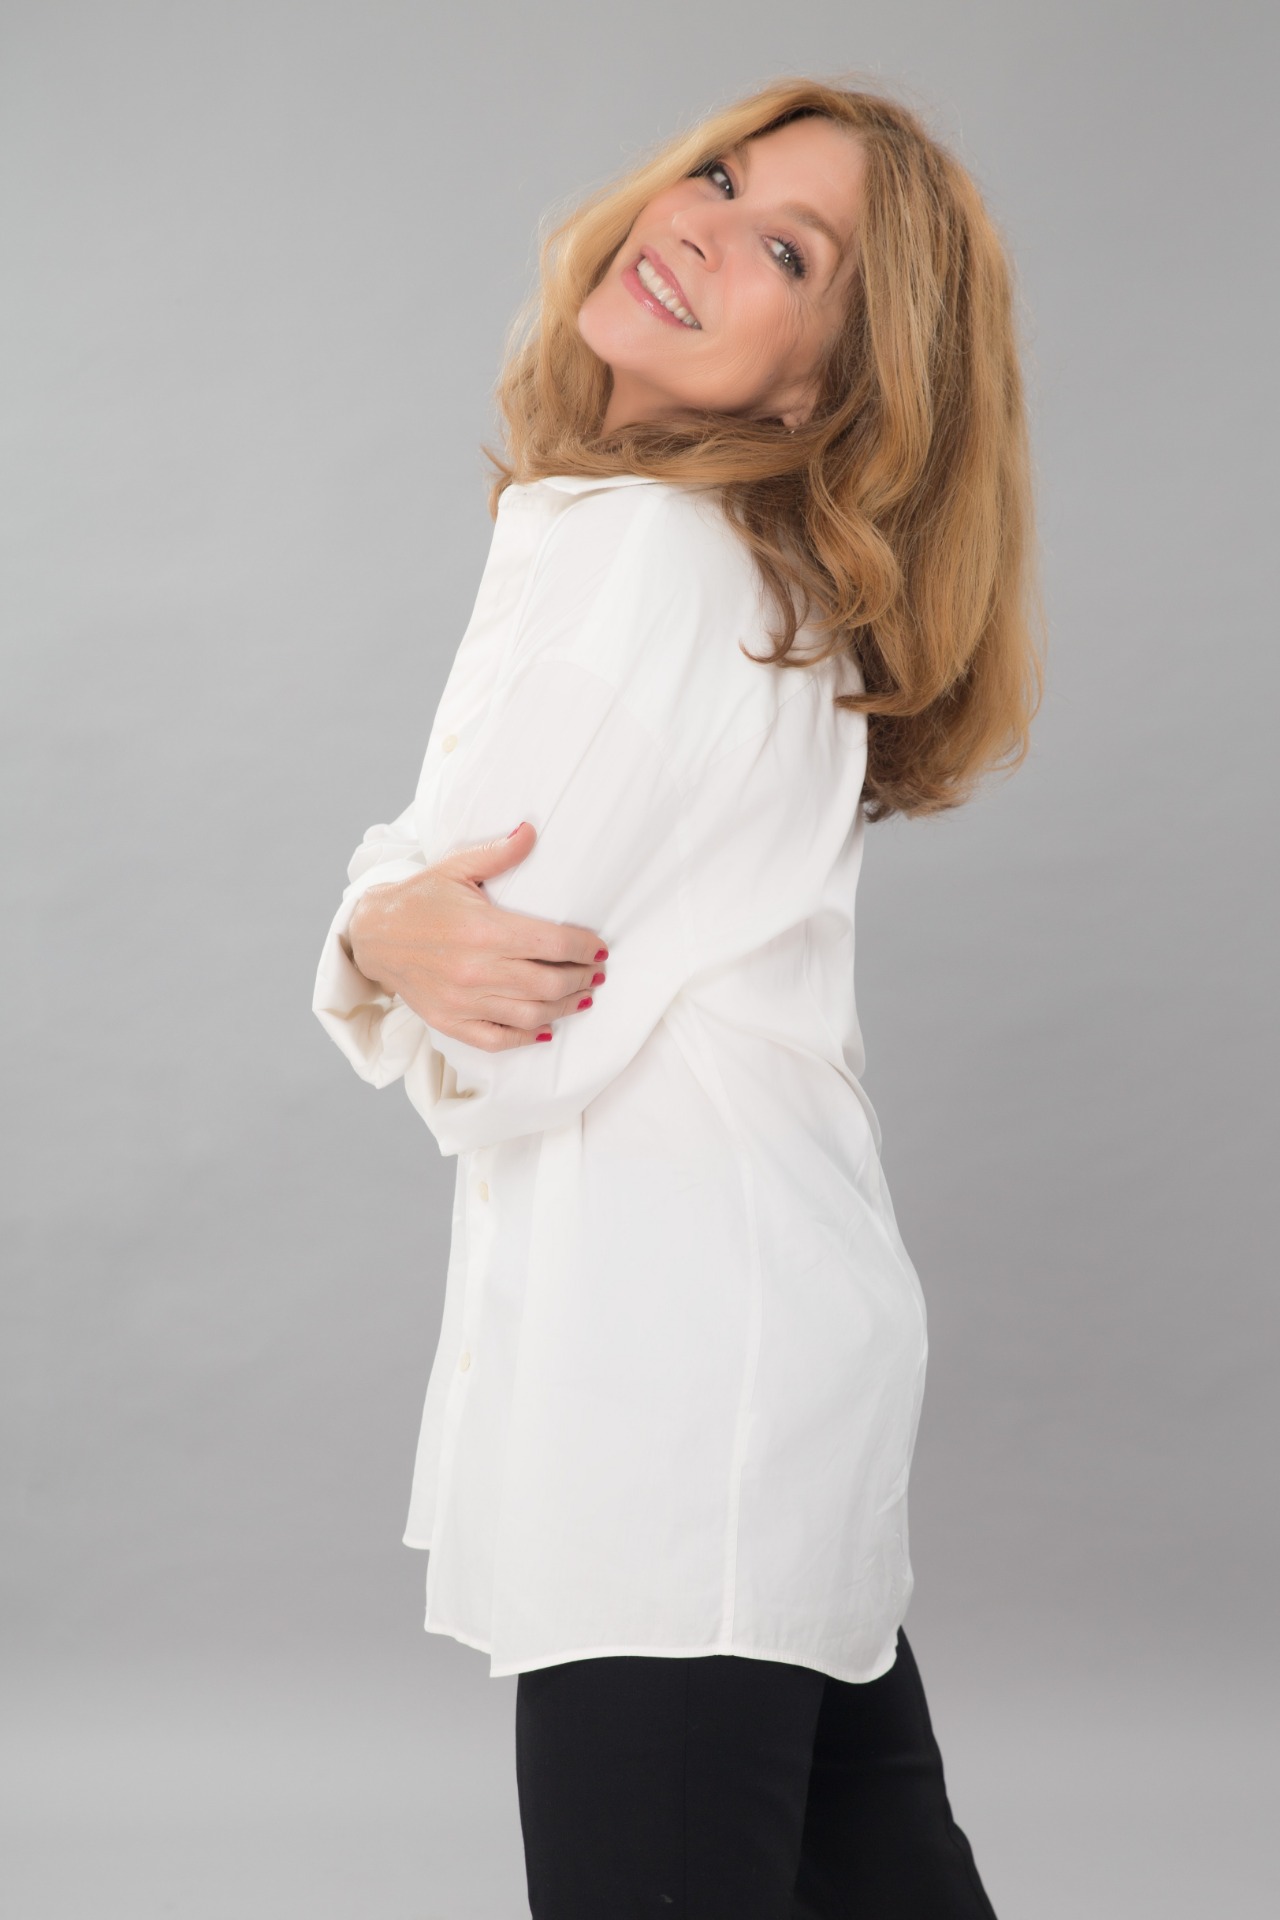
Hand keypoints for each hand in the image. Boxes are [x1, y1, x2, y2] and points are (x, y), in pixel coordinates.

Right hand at [345, 821, 607, 1051]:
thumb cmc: (419, 899)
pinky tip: (546, 1026)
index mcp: (484, 930)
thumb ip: (498, 853)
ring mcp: (463, 1001)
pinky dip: (527, 1037)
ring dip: (564, 1007)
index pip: (553, 944)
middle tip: (596, 973)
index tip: (600, 949)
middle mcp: (476, 970)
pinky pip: (499, 1039)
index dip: (585, 948)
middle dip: (582, 979)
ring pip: (532, 1014)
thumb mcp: (456, 868)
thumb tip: (532, 830)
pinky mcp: (450, 1021)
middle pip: (550, 983)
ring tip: (582, 997)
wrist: (373, 935)